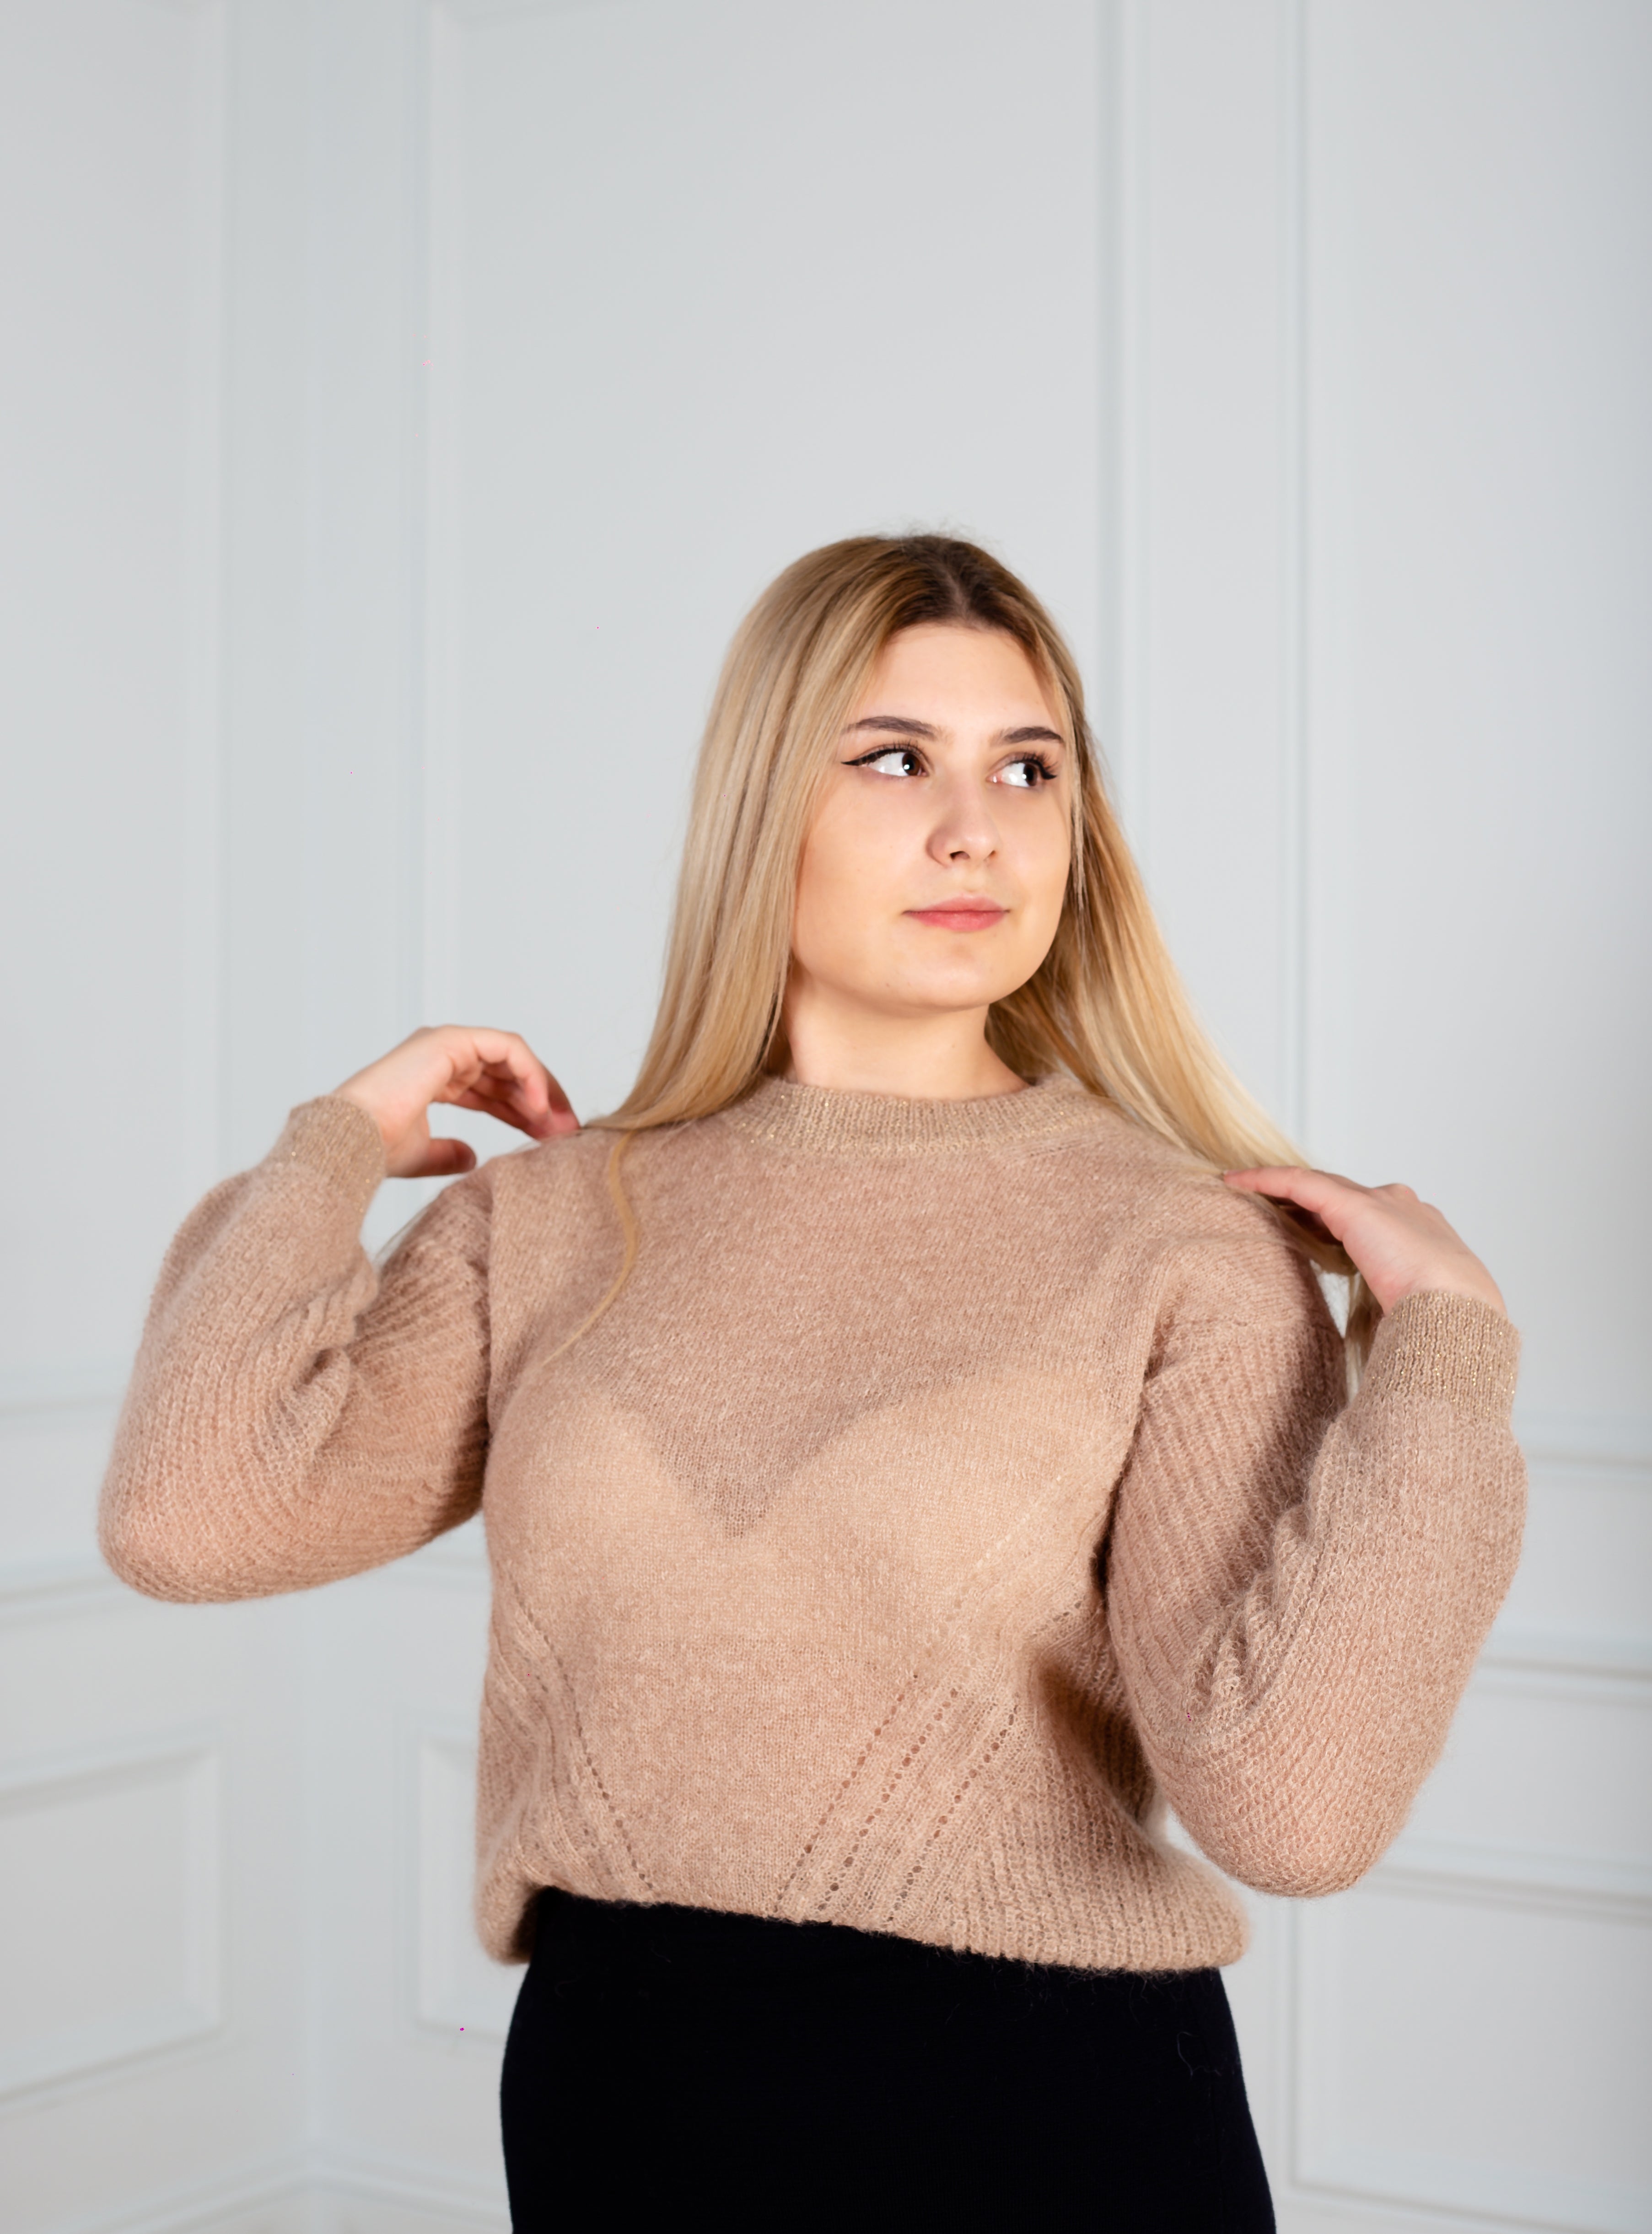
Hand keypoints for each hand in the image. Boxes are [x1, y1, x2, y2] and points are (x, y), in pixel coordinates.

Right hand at [334, 1025, 577, 1178]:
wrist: (351, 1142)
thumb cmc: (373, 1149)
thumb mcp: (423, 1154)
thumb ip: (449, 1153)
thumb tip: (471, 1158)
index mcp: (434, 1076)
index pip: (493, 1088)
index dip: (523, 1111)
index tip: (550, 1138)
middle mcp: (442, 1055)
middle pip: (507, 1073)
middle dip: (539, 1102)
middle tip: (567, 1132)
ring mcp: (446, 1043)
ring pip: (513, 1058)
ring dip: (541, 1090)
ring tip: (560, 1126)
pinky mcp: (451, 1040)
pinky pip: (508, 1049)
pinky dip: (529, 1074)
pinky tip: (538, 1108)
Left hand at [1221, 1166, 1505, 1317]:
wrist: (1458, 1313)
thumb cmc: (1443, 1324)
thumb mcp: (1414, 1309)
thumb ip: (1392, 1303)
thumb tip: (1379, 1330)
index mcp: (1424, 1230)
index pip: (1371, 1216)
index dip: (1335, 1220)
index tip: (1307, 1231)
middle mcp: (1403, 1206)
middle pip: (1343, 1195)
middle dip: (1306, 1201)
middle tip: (1268, 1208)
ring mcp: (1382, 1202)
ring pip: (1319, 1184)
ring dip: (1280, 1187)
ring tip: (1243, 1188)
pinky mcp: (1356, 1206)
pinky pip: (1298, 1182)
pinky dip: (1266, 1179)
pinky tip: (1234, 1181)